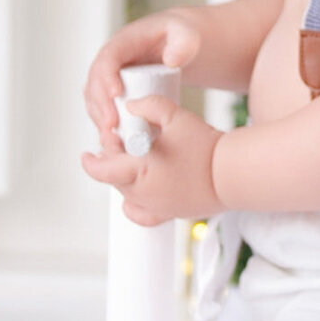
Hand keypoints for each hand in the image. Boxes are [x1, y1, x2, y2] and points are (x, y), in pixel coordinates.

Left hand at [81, 96, 222, 225]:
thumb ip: (150, 105)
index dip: (91, 161)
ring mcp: (156, 208)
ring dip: (124, 177)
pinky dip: (134, 206)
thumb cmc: (205, 148)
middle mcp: (143, 195)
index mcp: (138, 173)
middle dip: (113, 160)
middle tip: (121, 140)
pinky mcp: (170, 214)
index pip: (102, 170)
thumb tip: (130, 106)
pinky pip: (143, 215)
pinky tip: (133, 197)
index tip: (87, 153)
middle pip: (114, 179)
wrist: (232, 174)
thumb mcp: (176, 117)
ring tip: (133, 159)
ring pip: (127, 194)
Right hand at [83, 11, 202, 151]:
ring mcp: (109, 79)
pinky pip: (104, 112)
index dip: (107, 76)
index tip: (116, 94)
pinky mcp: (114, 95)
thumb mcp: (186, 35)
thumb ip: (183, 44)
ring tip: (113, 140)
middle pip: (94, 84)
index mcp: (123, 43)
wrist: (176, 46)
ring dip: (100, 121)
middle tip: (111, 126)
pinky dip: (107, 128)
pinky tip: (116, 144)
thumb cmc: (179, 38)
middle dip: (100, 106)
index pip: (107, 59)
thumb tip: (172, 60)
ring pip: (94, 101)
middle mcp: (110, 62)